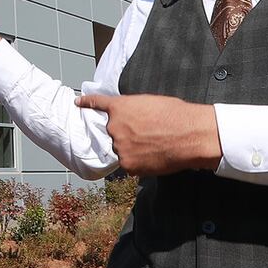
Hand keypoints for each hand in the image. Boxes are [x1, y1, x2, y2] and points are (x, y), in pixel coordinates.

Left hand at [75, 93, 221, 175]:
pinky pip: (130, 164)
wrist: (189, 135)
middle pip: (114, 133)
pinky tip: (155, 156)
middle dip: (127, 134)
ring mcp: (120, 147)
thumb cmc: (176, 115)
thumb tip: (131, 120)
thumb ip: (133, 111)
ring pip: (122, 150)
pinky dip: (140, 162)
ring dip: (133, 149)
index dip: (87, 102)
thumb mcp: (150, 102)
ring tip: (155, 145)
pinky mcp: (129, 165)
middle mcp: (114, 127)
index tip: (78, 102)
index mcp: (119, 108)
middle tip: (148, 134)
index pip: (97, 103)